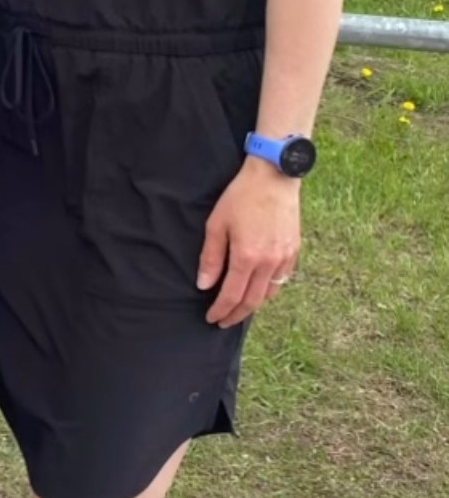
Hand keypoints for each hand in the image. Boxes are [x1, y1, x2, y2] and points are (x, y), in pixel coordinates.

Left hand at [196, 158, 300, 327]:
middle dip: (236, 314)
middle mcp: (269, 262)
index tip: (211, 318)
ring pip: (269, 294)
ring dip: (253, 305)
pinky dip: (269, 291)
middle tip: (223, 321)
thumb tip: (204, 285)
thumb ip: (211, 257)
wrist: (274, 176)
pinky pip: (282, 280)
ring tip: (239, 309)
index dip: (220, 310)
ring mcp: (284, 258)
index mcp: (247, 257)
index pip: (232, 295)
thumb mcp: (217, 224)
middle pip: (252, 301)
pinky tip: (259, 290)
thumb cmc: (241, 196)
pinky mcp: (294, 250)